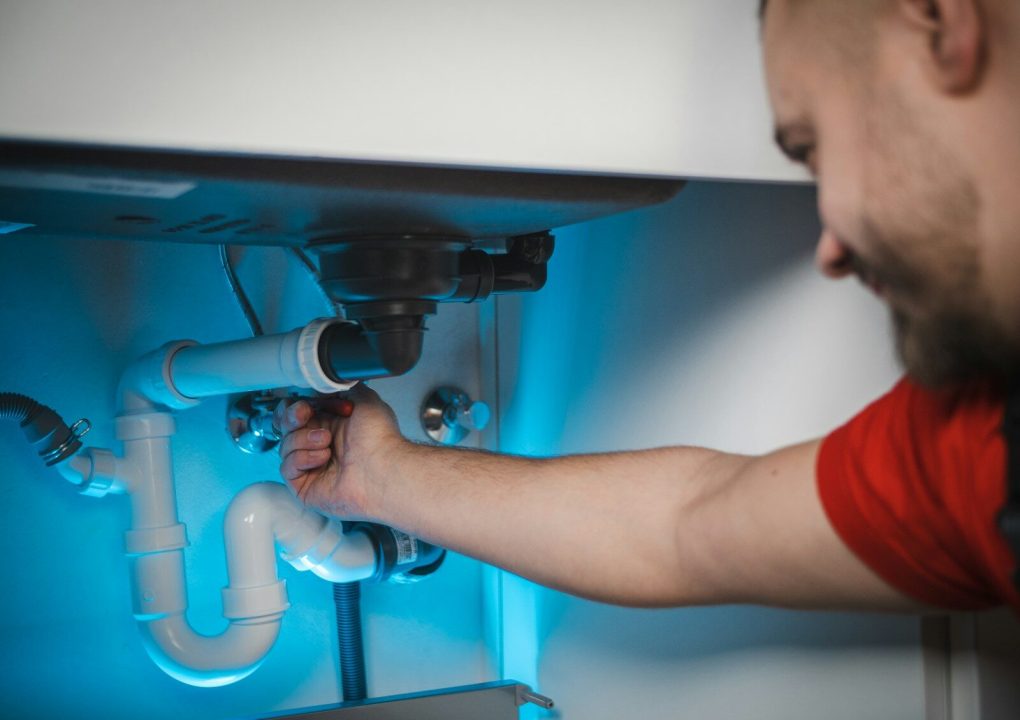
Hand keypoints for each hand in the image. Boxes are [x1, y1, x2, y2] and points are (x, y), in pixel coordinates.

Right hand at [275, 383, 404, 518]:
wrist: (382, 467)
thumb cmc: (379, 439)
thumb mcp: (365, 399)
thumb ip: (343, 386)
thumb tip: (328, 381)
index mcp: (330, 424)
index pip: (296, 414)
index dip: (293, 406)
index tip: (303, 403)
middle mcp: (319, 445)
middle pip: (285, 428)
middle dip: (292, 417)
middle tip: (305, 414)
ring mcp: (311, 466)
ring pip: (285, 446)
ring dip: (304, 439)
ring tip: (327, 441)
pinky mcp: (305, 486)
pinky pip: (287, 467)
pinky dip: (303, 458)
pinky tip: (323, 458)